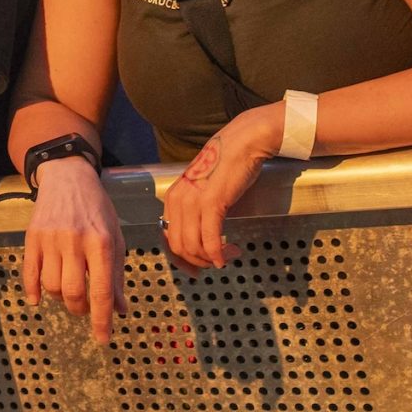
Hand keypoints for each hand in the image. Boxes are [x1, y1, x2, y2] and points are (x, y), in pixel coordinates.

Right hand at [21, 156, 127, 341]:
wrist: (67, 177)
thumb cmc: (97, 208)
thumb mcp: (115, 236)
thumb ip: (116, 273)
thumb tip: (120, 309)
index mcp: (101, 243)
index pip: (101, 291)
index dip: (102, 320)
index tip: (103, 339)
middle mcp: (75, 242)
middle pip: (73, 293)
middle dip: (80, 309)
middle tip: (84, 307)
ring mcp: (50, 240)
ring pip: (51, 287)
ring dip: (60, 298)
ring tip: (68, 290)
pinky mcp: (32, 238)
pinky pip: (29, 274)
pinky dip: (33, 291)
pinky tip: (38, 299)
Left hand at [162, 106, 279, 270]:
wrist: (242, 143)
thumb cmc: (227, 166)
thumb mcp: (202, 189)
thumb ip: (196, 210)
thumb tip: (200, 237)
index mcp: (172, 199)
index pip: (168, 238)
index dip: (182, 259)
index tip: (198, 268)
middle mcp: (177, 201)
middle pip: (179, 247)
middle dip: (197, 262)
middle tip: (216, 264)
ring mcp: (192, 202)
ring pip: (193, 247)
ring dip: (211, 258)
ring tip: (228, 255)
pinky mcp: (211, 203)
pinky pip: (210, 240)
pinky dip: (218, 254)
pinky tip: (227, 257)